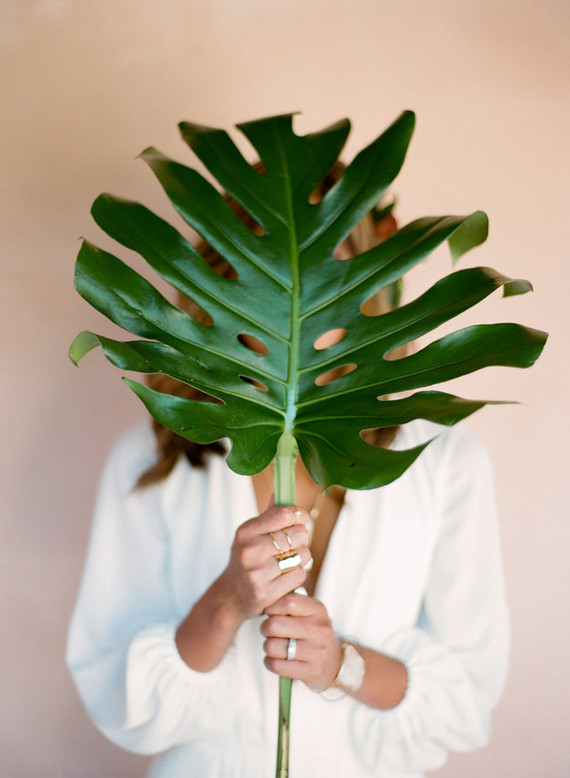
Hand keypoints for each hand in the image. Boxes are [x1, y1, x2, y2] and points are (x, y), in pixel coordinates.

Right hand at [219, 505, 311, 622]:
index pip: (284, 514)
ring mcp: (258, 573)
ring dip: (302, 556)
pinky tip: (286, 574)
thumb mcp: (250, 534)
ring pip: (302, 555)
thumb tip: (282, 490)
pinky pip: (299, 575)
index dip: (299, 515)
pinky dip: (298, 574)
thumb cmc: (247, 558)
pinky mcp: (267, 593)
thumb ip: (269, 514)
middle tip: (295, 541)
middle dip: (302, 537)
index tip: (300, 518)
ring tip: (291, 558)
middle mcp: (250, 550)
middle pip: (298, 534)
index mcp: (246, 531)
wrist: (231, 595)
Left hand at [261, 593, 342, 691]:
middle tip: (269, 631)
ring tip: (274, 645)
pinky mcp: (310, 671)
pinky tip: (277, 658)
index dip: (272, 606)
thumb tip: (267, 599)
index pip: (289, 602)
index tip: (269, 612)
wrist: (333, 662)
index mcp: (318, 610)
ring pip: (272, 646)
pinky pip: (276, 665)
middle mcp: (320, 630)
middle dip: (265, 628)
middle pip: (275, 624)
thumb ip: (290, 603)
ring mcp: (317, 652)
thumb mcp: (308, 612)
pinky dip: (269, 662)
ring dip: (267, 646)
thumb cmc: (311, 632)